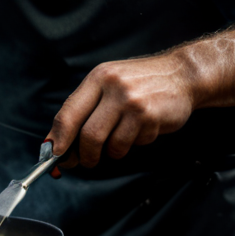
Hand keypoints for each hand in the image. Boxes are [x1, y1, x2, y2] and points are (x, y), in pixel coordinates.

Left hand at [46, 51, 198, 167]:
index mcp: (97, 78)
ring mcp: (132, 102)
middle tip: (87, 161)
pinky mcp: (149, 116)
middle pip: (88, 135)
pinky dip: (134, 144)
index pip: (68, 114)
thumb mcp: (109, 83)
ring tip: (123, 135)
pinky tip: (143, 128)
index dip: (57, 140)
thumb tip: (58, 141)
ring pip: (110, 144)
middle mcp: (113, 87)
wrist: (181, 74)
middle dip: (85, 155)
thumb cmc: (140, 82)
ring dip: (113, 150)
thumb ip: (85, 107)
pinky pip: (133, 144)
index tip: (52, 156)